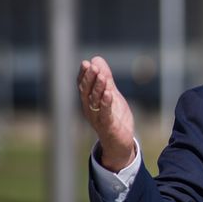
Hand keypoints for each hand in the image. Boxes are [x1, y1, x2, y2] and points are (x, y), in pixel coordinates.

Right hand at [77, 56, 135, 171]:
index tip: (86, 63)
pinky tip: (109, 94)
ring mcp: (97, 118)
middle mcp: (90, 109)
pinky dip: (106, 103)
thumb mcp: (111, 94)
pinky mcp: (108, 126)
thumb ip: (105, 78)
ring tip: (103, 76)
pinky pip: (105, 114)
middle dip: (89, 79)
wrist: (119, 142)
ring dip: (98, 88)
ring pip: (95, 102)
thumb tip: (97, 59)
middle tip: (92, 66)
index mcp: (89, 101)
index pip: (83, 86)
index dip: (83, 75)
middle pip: (86, 92)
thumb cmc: (114, 117)